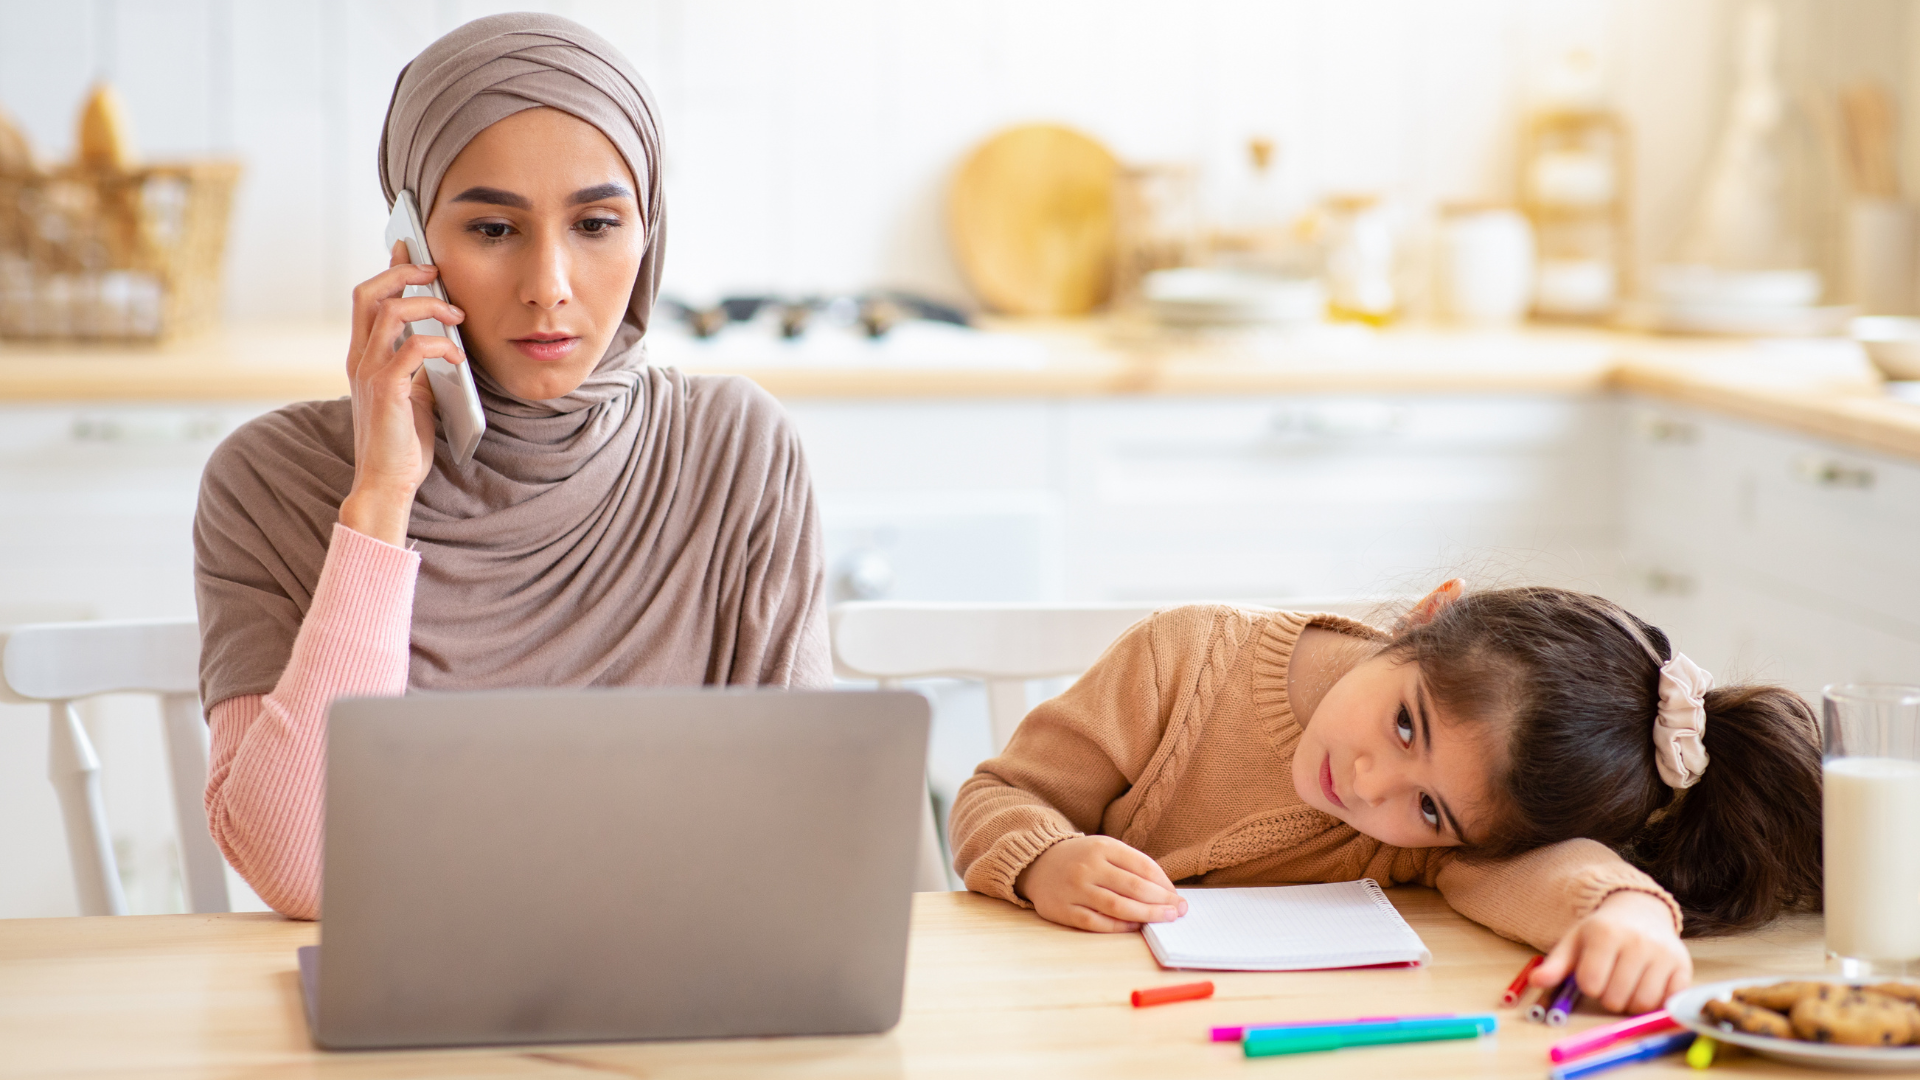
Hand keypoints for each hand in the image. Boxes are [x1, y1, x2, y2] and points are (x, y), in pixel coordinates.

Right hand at [338, 241, 467, 545]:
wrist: (387, 481)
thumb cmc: (402, 441)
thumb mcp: (412, 392)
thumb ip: (417, 364)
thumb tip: (442, 338)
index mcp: (363, 355)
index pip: (368, 298)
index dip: (389, 268)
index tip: (410, 247)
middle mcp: (359, 357)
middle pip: (369, 292)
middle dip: (404, 272)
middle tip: (436, 271)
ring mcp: (369, 372)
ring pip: (390, 311)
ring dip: (429, 305)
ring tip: (456, 316)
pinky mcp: (386, 389)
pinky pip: (412, 347)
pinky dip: (439, 343)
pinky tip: (458, 355)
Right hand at [1014, 835, 1187, 932]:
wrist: (1037, 863)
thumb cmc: (1082, 859)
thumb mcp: (1105, 849)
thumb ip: (1132, 865)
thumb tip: (1166, 891)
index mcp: (1102, 846)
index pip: (1143, 866)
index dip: (1164, 884)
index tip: (1177, 896)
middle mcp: (1088, 866)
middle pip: (1134, 887)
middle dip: (1161, 902)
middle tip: (1179, 911)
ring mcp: (1075, 889)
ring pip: (1118, 906)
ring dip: (1146, 915)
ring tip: (1164, 919)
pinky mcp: (1064, 910)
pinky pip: (1097, 922)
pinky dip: (1120, 926)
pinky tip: (1135, 926)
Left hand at [1531, 891, 1691, 1014]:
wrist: (1640, 911)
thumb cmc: (1602, 932)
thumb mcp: (1575, 942)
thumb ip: (1556, 964)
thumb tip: (1537, 981)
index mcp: (1605, 933)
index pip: (1590, 983)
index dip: (1588, 986)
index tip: (1591, 975)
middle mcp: (1638, 941)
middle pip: (1616, 998)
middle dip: (1608, 997)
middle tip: (1610, 981)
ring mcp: (1664, 954)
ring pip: (1642, 1004)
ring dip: (1631, 1004)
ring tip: (1627, 985)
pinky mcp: (1683, 966)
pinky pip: (1667, 1002)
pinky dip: (1655, 1003)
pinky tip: (1647, 987)